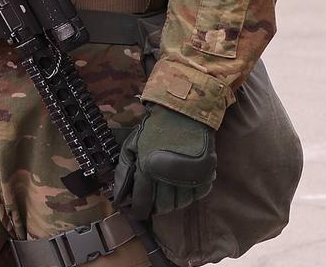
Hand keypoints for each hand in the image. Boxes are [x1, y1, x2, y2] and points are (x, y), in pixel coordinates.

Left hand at [112, 104, 217, 221]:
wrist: (184, 113)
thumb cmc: (155, 128)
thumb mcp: (132, 144)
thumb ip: (124, 170)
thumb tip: (120, 197)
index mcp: (148, 169)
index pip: (142, 203)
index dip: (138, 211)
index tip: (137, 211)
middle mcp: (169, 177)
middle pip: (163, 207)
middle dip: (156, 206)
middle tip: (154, 198)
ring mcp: (189, 177)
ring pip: (181, 203)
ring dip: (174, 201)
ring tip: (169, 189)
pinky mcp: (205, 175)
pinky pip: (197, 195)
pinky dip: (190, 193)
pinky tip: (184, 184)